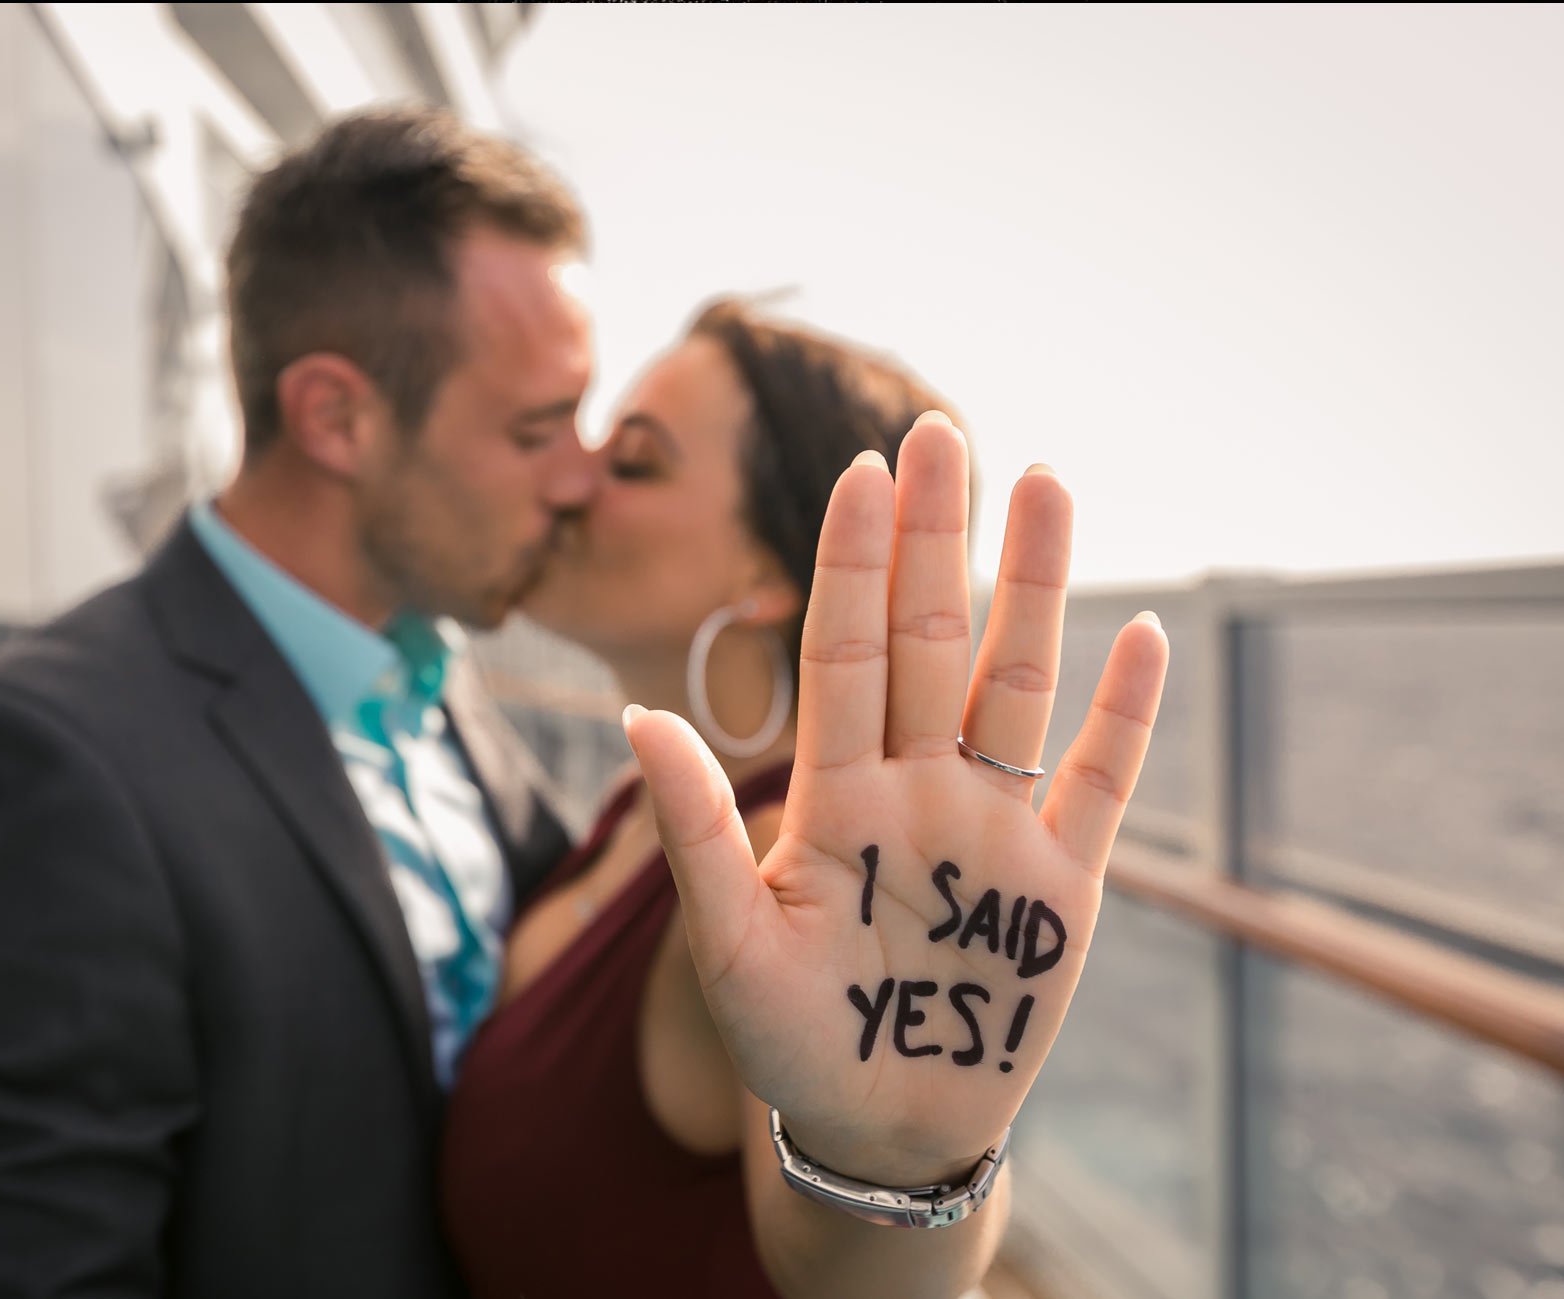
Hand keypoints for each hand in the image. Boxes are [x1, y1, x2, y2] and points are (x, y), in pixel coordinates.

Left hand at [624, 415, 1168, 1187]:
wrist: (878, 1128)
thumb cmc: (789, 1038)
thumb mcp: (728, 943)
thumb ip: (694, 830)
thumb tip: (638, 717)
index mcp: (837, 793)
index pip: (845, 654)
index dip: (853, 565)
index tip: (861, 469)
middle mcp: (919, 788)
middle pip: (932, 641)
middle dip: (937, 539)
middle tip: (942, 430)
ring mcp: (995, 828)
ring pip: (1019, 683)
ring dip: (1033, 589)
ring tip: (1043, 480)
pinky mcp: (1063, 888)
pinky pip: (1100, 785)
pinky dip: (1125, 717)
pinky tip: (1142, 633)